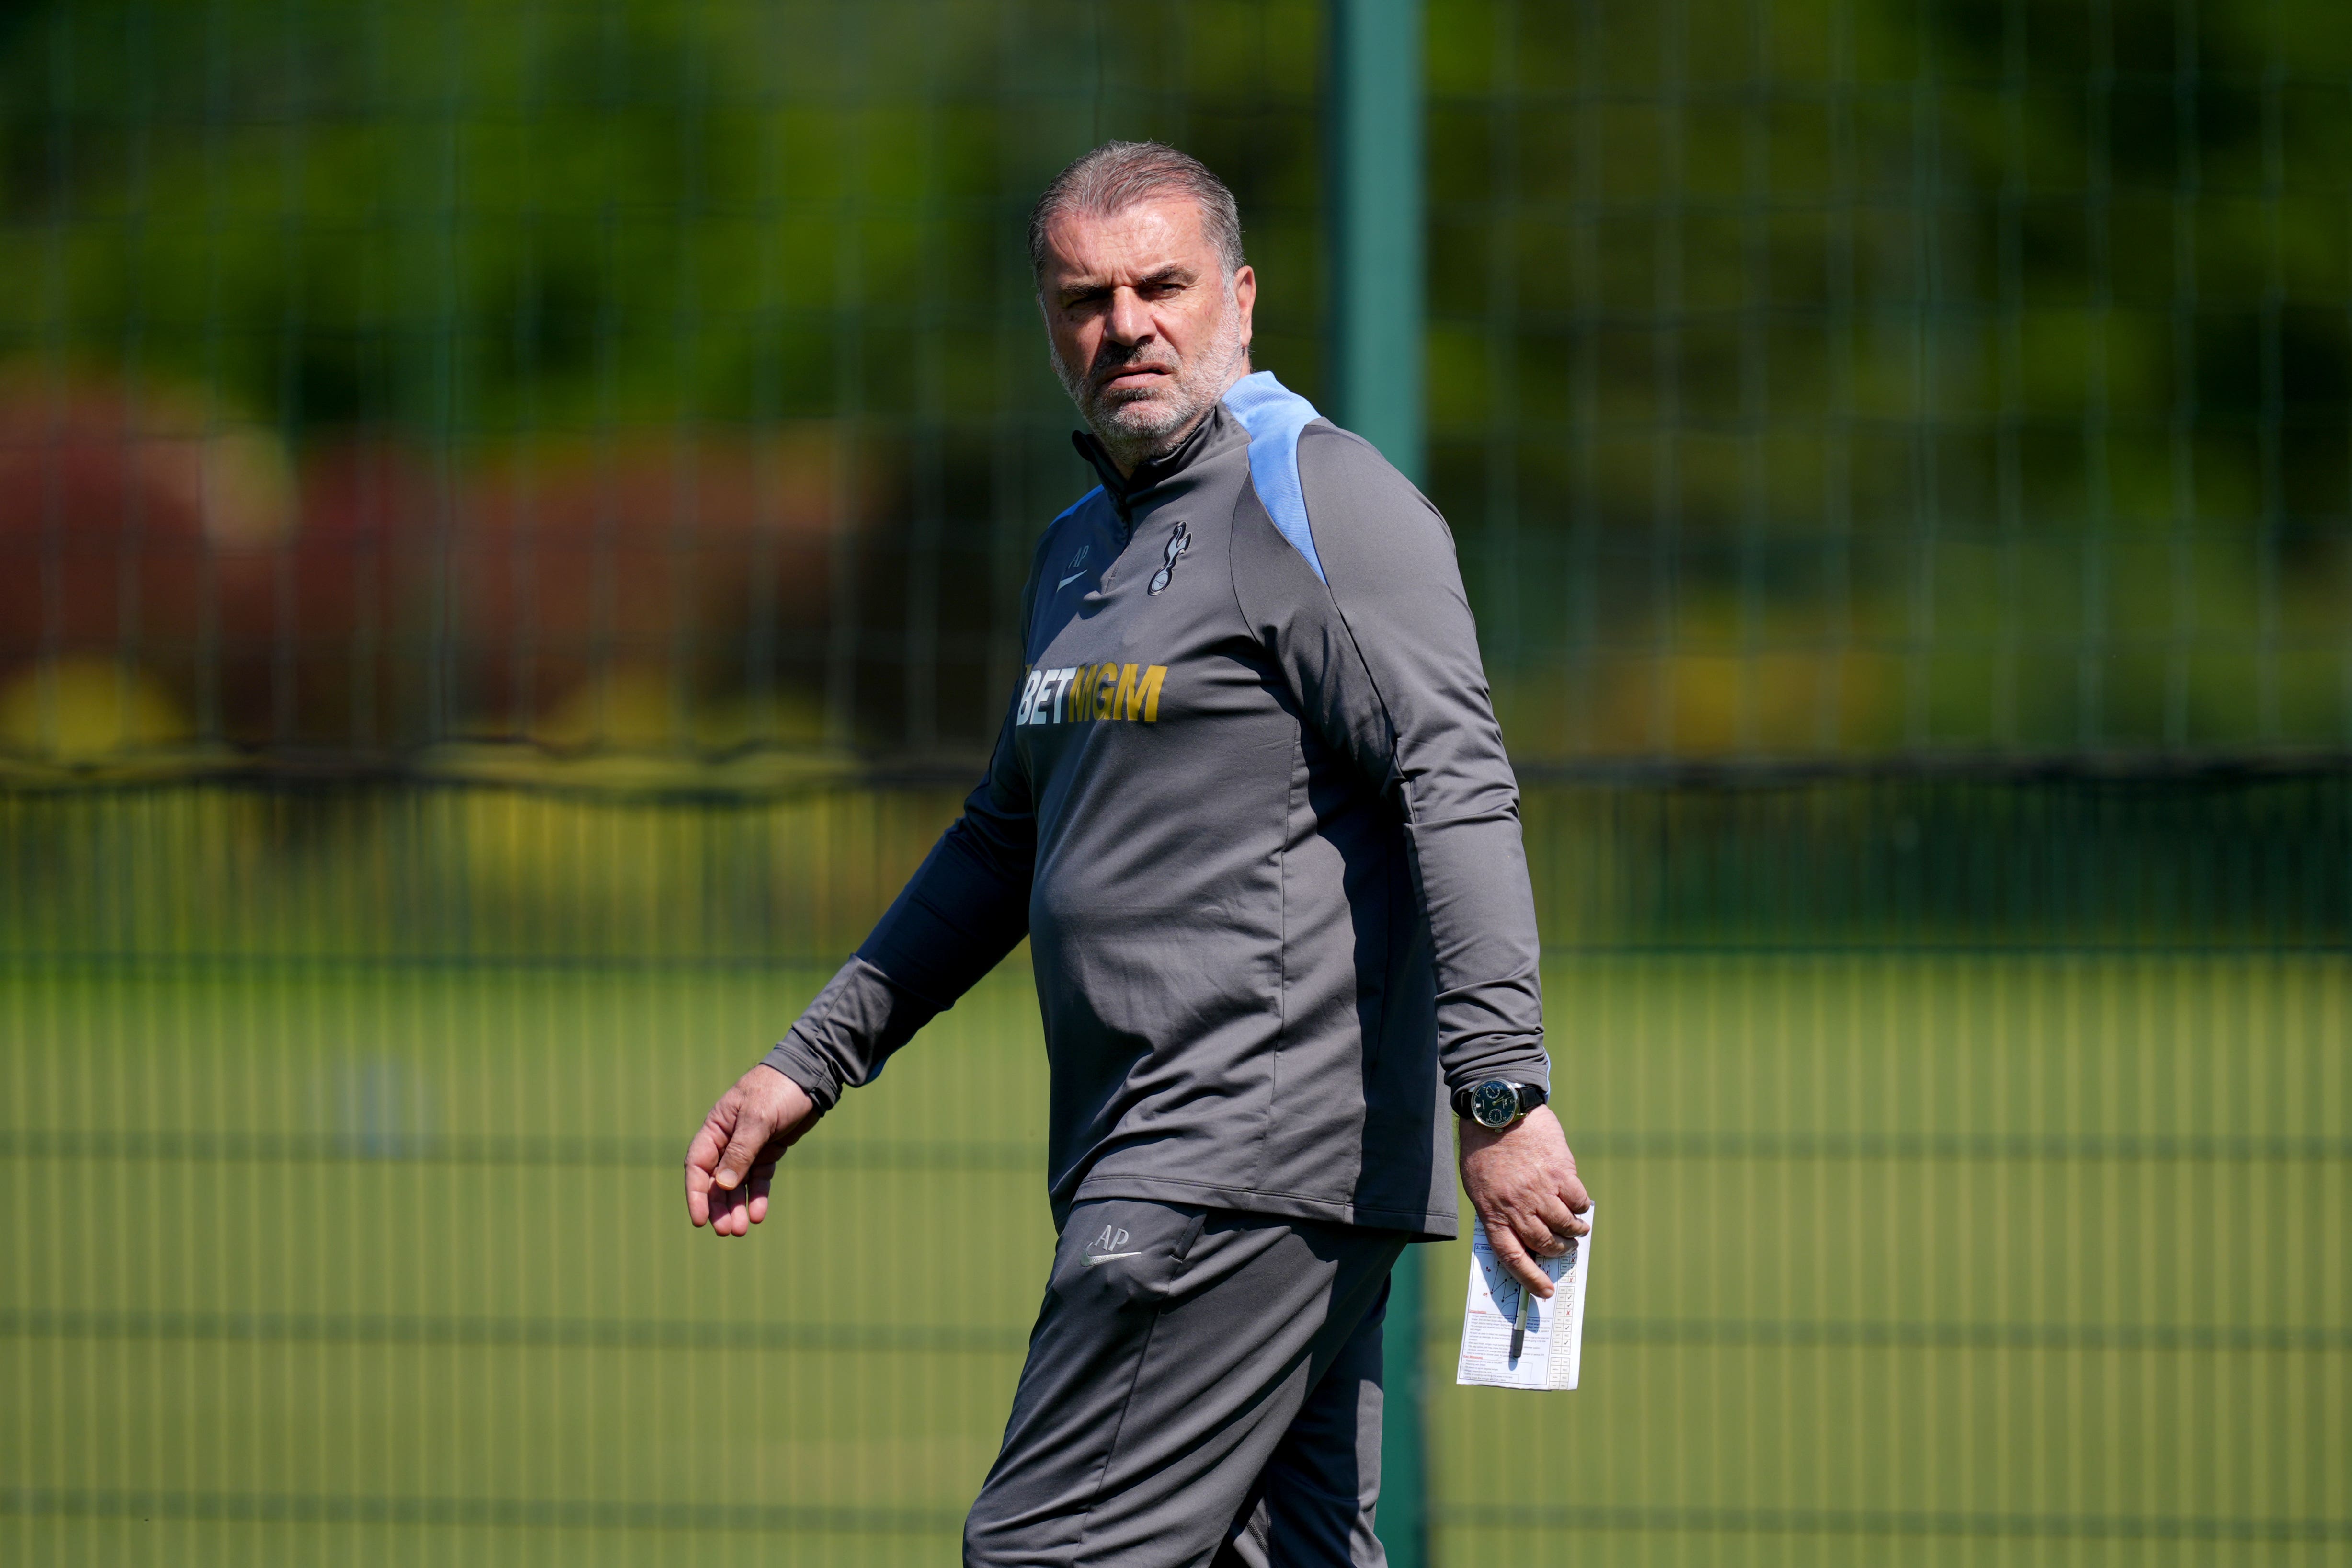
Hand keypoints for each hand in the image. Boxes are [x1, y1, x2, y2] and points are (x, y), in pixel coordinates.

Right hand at [683, 1064, 819, 1236]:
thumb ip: (740, 1151)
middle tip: (726, 1230)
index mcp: (716, 1127)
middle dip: (719, 1206)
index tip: (700, 1220)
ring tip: (741, 1230)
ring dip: (737, 1206)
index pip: (697, 1165)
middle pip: (716, 1180)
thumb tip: (723, 1185)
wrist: (811, 1076)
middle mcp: (728, 1139)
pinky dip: (757, 1196)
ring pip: (737, 1184)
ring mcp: (749, 1147)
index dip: (696, 1194)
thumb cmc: (779, 1090)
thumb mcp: (758, 1119)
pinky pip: (758, 1178)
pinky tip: (758, 1213)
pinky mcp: (769, 1151)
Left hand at [1457, 1104, 1590, 1297]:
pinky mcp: (1561, 1172)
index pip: (1512, 1257)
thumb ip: (1498, 1208)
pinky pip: (1578, 1200)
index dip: (1530, 1279)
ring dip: (1575, 1231)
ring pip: (1566, 1226)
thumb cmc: (1483, 1146)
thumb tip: (1521, 1232)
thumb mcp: (1479, 1185)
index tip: (1545, 1292)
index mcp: (1493, 1213)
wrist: (1498, 1108)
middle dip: (1559, 1251)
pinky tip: (1579, 1203)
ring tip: (1577, 1229)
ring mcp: (1540, 1190)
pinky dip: (1581, 1206)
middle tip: (1566, 1249)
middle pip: (1544, 1244)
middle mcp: (1517, 1207)